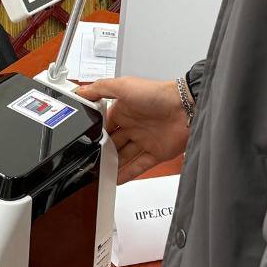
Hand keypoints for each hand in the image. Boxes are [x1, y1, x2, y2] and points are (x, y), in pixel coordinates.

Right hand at [74, 77, 188, 182]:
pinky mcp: (156, 153)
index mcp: (124, 111)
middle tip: (90, 162)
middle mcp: (134, 126)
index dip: (95, 136)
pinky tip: (116, 179)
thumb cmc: (157, 94)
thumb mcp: (123, 86)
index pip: (105, 127)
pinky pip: (139, 166)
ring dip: (113, 166)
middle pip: (113, 145)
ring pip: (124, 157)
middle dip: (102, 154)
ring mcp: (145, 141)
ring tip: (99, 175)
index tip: (84, 144)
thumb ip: (100, 88)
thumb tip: (81, 92)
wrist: (186, 107)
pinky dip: (128, 174)